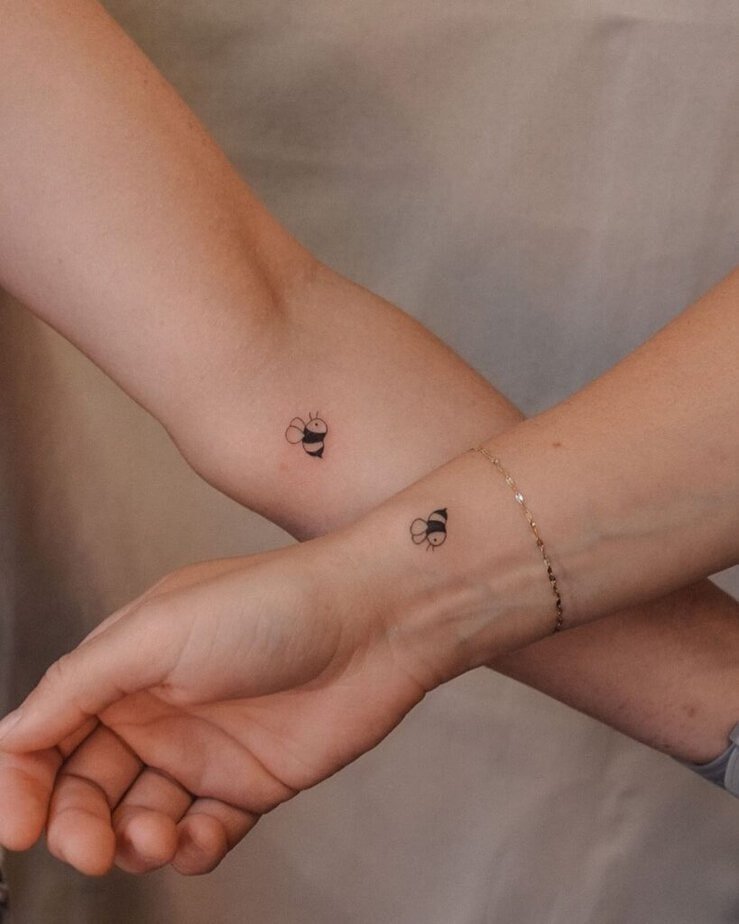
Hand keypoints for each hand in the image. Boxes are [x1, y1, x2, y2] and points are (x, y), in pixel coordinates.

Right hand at [0, 540, 428, 875]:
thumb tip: (12, 734)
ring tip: (156, 836)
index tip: (15, 828)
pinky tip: (197, 840)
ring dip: (135, 841)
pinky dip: (191, 849)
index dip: (22, 782)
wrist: (371, 623)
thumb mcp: (158, 630)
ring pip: (138, 818)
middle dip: (77, 824)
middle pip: (86, 786)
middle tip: (89, 847)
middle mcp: (157, 709)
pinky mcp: (250, 783)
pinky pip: (202, 834)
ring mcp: (204, 749)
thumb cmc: (269, 607)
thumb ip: (80, 683)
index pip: (48, 733)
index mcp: (124, 666)